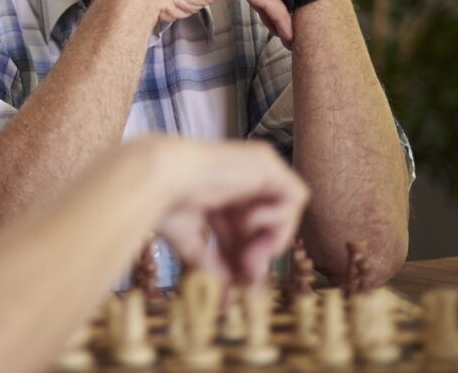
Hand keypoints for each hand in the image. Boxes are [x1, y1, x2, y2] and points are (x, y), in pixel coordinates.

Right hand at [154, 140, 308, 285]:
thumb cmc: (165, 203)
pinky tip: (248, 220)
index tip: (239, 278)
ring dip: (271, 238)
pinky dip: (279, 217)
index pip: (247, 228)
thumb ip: (212, 264)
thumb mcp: (192, 241)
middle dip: (261, 252)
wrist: (161, 179)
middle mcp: (243, 178)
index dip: (245, 254)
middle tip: (248, 273)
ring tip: (247, 251)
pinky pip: (296, 195)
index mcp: (223, 192)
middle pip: (269, 222)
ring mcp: (258, 167)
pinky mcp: (269, 162)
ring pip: (287, 210)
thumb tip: (226, 295)